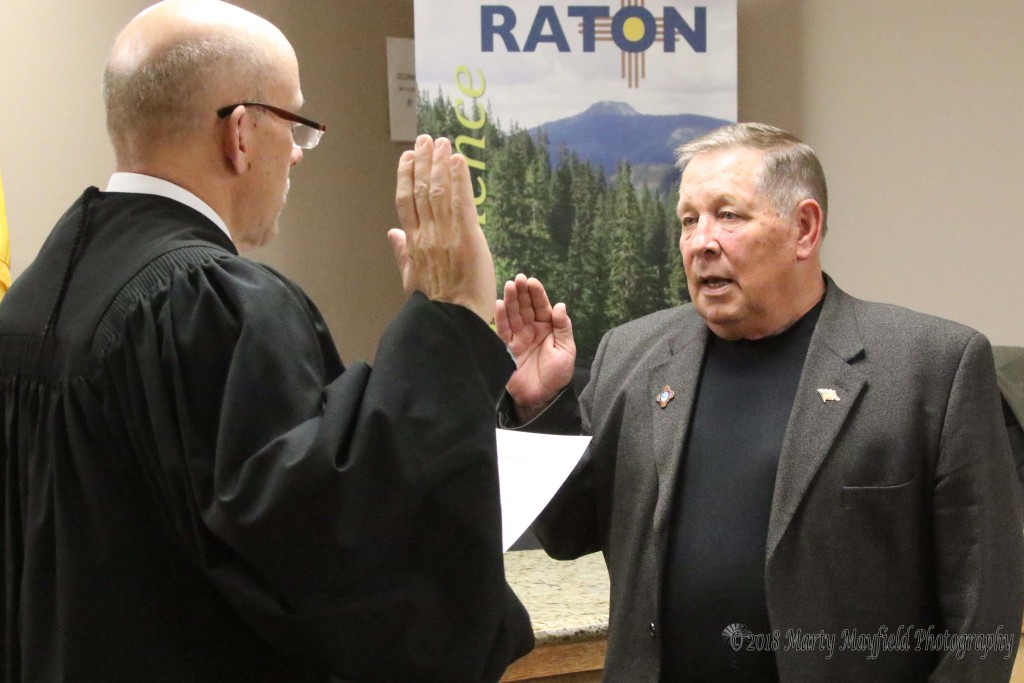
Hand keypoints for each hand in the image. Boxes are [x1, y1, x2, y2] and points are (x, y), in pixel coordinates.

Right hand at [390, 135, 495, 322]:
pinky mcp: (467, 235)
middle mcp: (426, 233)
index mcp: (413, 243)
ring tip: (440, 141)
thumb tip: (392, 233)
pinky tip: (457, 159)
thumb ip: (402, 253)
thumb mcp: (411, 278)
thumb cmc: (435, 304)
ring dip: (440, 163)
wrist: (453, 318)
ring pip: (439, 190)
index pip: (406, 202)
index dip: (406, 176)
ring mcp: (446, 233)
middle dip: (423, 161)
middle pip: (422, 189)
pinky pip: (461, 200)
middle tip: (426, 139)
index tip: (408, 157)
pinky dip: (459, 178)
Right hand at [495, 274, 576, 421]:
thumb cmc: (557, 375)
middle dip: (522, 292)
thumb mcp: (566, 350)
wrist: (541, 398)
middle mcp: (532, 330)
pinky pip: (503, 330)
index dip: (537, 294)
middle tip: (518, 279)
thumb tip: (560, 305)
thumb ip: (563, 328)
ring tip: (508, 286)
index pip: (541, 306)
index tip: (532, 281)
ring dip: (510, 300)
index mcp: (548, 328)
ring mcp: (519, 337)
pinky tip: (499, 304)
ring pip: (514, 315)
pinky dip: (500, 318)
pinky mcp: (507, 347)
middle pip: (526, 307)